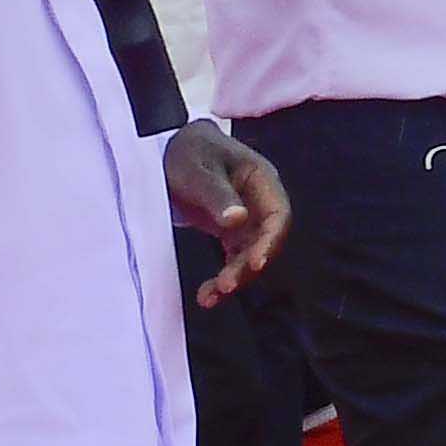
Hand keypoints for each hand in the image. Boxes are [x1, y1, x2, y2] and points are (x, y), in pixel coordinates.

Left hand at [166, 123, 289, 305]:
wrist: (167, 148)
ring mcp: (246, 218)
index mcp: (260, 179)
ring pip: (249, 255)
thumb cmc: (187, 151)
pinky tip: (207, 295)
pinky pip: (232, 258)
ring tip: (209, 297)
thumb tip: (238, 219)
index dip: (270, 241)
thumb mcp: (197, 170)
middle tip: (226, 285)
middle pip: (265, 240)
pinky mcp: (229, 231)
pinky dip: (222, 276)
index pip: (277, 215)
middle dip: (247, 267)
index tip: (255, 263)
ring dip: (234, 278)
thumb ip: (216, 194)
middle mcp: (258, 202)